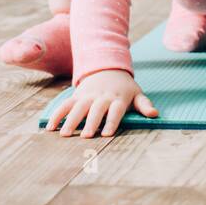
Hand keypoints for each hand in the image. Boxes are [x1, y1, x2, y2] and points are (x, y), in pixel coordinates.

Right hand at [44, 69, 158, 137]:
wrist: (108, 68)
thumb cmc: (125, 88)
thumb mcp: (137, 94)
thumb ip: (144, 105)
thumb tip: (155, 114)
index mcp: (118, 98)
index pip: (116, 110)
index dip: (112, 121)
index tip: (107, 133)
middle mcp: (102, 97)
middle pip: (96, 109)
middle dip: (92, 122)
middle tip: (87, 136)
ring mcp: (88, 95)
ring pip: (79, 107)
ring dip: (71, 120)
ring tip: (65, 134)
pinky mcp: (77, 95)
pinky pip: (66, 104)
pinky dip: (58, 114)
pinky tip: (50, 127)